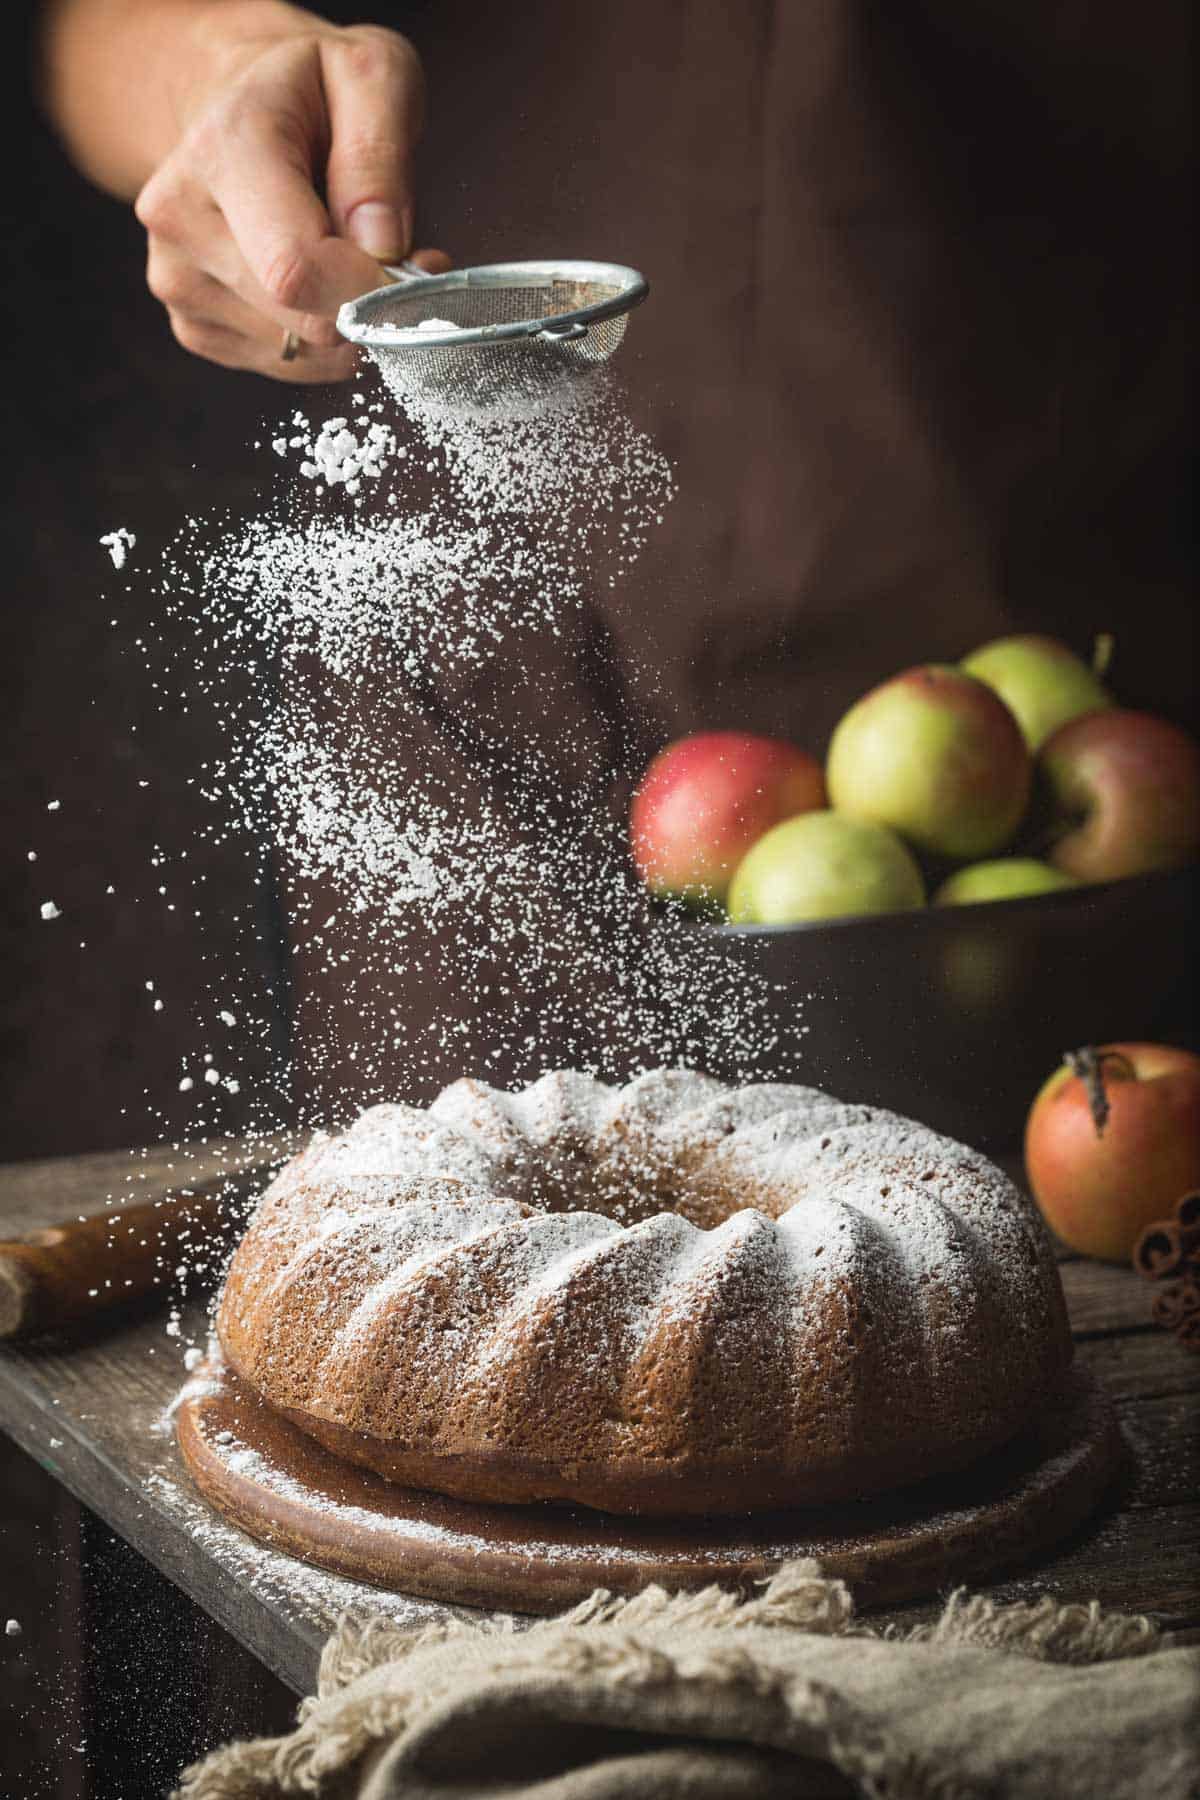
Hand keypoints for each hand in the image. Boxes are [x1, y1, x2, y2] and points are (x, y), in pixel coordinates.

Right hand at [133, 5, 448, 380]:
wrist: (239, 101)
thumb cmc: (312, 90)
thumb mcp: (370, 75)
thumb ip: (380, 152)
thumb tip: (380, 244)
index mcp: (223, 150)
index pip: (296, 268)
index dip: (371, 289)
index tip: (415, 266)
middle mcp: (182, 218)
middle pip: (300, 319)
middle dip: (369, 305)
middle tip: (398, 259)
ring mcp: (177, 279)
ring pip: (298, 352)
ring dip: (348, 324)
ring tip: (350, 259)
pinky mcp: (194, 324)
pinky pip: (286, 365)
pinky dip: (323, 342)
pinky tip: (321, 287)